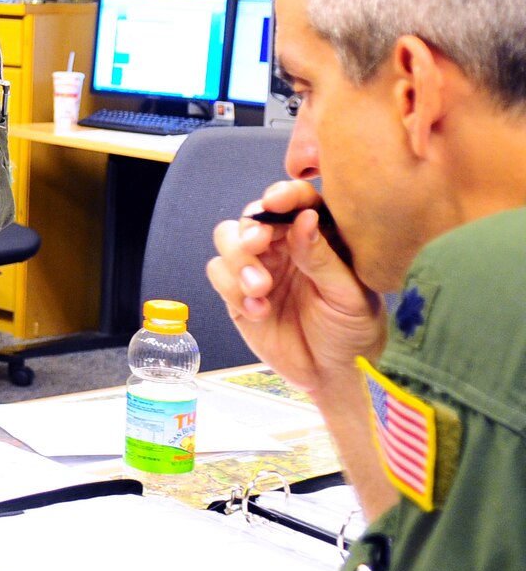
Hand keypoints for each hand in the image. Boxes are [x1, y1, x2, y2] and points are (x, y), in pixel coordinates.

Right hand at [207, 179, 384, 396]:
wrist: (331, 375)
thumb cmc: (353, 332)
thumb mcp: (348, 296)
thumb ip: (322, 258)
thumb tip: (304, 217)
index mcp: (318, 238)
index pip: (298, 201)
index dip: (284, 195)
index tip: (275, 202)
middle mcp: (285, 246)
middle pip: (254, 216)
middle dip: (251, 229)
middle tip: (257, 245)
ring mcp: (259, 267)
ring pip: (227, 239)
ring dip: (237, 260)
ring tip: (259, 288)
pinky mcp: (236, 293)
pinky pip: (218, 273)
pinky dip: (231, 288)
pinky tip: (257, 310)